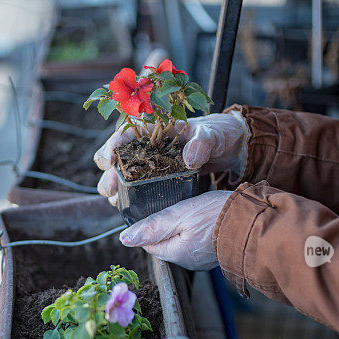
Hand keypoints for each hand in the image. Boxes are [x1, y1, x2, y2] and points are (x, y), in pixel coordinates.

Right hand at [95, 112, 247, 205]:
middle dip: (109, 173)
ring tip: (114, 201)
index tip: (109, 159)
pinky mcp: (158, 181)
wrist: (229, 148)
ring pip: (124, 176)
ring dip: (115, 189)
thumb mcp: (211, 134)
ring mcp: (151, 165)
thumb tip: (190, 158)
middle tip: (110, 187)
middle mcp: (148, 147)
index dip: (112, 145)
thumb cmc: (217, 134)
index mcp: (156, 129)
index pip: (126, 133)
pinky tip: (128, 209)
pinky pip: (139, 190)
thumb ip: (202, 143)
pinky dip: (131, 199)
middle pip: (118, 158)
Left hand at [118, 191, 230, 270]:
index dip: (150, 225)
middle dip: (166, 226)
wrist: (256, 219)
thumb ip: (152, 227)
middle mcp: (188, 262)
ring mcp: (203, 259)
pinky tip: (205, 218)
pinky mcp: (215, 252)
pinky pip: (198, 241)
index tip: (159, 209)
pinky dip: (198, 230)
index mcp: (176, 255)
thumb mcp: (180, 215)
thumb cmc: (217, 215)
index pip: (148, 243)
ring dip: (183, 227)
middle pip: (165, 243)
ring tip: (193, 211)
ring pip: (182, 241)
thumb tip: (124, 239)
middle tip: (177, 207)